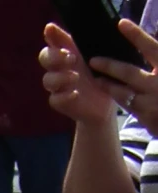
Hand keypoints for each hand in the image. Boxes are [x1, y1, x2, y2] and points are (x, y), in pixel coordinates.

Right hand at [41, 19, 141, 125]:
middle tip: (71, 58)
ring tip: (75, 77)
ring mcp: (58, 86)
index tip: (52, 30)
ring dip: (60, 77)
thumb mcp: (97, 53)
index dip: (51, 36)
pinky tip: (75, 94)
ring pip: (47, 80)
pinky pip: (54, 100)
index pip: (53, 40)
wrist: (107, 100)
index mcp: (66, 52)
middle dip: (54, 56)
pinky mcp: (60, 103)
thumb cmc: (101, 73)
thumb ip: (82, 41)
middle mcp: (59, 67)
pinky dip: (64, 96)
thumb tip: (68, 28)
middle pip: (44, 58)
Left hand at [75, 14, 157, 132]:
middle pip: (129, 72)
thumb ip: (155, 60)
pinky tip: (108, 91)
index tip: (121, 24)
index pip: (150, 47)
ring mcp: (151, 101)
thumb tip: (140, 44)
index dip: (136, 35)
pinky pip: (126, 105)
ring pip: (123, 92)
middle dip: (109, 66)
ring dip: (107, 85)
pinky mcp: (146, 117)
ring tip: (96, 79)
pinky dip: (116, 96)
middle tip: (93, 61)